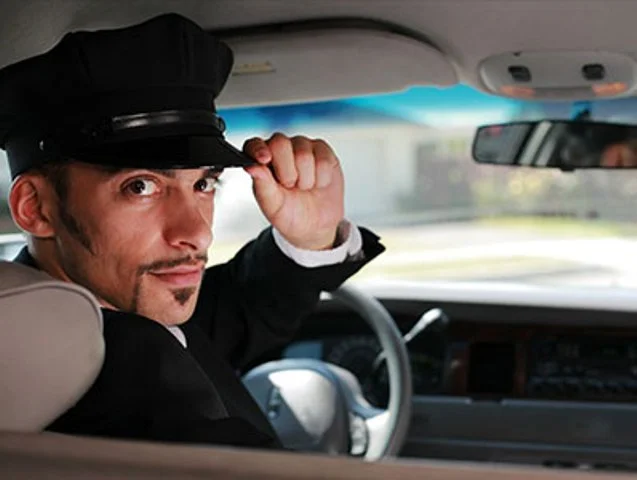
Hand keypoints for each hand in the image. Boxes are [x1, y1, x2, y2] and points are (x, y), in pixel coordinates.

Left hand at [243, 133, 344, 250]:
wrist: (315, 225)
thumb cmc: (290, 213)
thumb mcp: (272, 206)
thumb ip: (262, 185)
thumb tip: (252, 167)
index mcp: (261, 161)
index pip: (253, 144)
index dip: (258, 149)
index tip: (264, 160)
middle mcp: (280, 150)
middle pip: (280, 142)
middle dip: (287, 171)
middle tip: (290, 186)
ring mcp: (302, 147)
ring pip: (303, 153)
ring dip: (306, 178)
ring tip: (304, 187)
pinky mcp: (323, 151)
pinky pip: (323, 159)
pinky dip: (322, 177)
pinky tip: (318, 183)